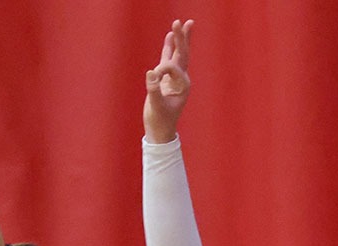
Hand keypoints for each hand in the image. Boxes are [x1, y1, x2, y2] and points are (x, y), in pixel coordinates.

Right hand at [144, 19, 193, 142]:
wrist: (160, 130)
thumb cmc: (160, 120)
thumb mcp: (156, 107)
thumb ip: (154, 89)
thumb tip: (151, 72)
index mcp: (183, 85)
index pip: (173, 67)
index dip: (161, 70)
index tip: (152, 78)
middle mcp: (182, 79)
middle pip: (183, 54)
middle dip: (183, 38)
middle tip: (185, 22)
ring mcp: (174, 78)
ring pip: (177, 55)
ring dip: (178, 40)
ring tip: (179, 24)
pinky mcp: (166, 79)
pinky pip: (167, 60)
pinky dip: (168, 48)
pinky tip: (169, 37)